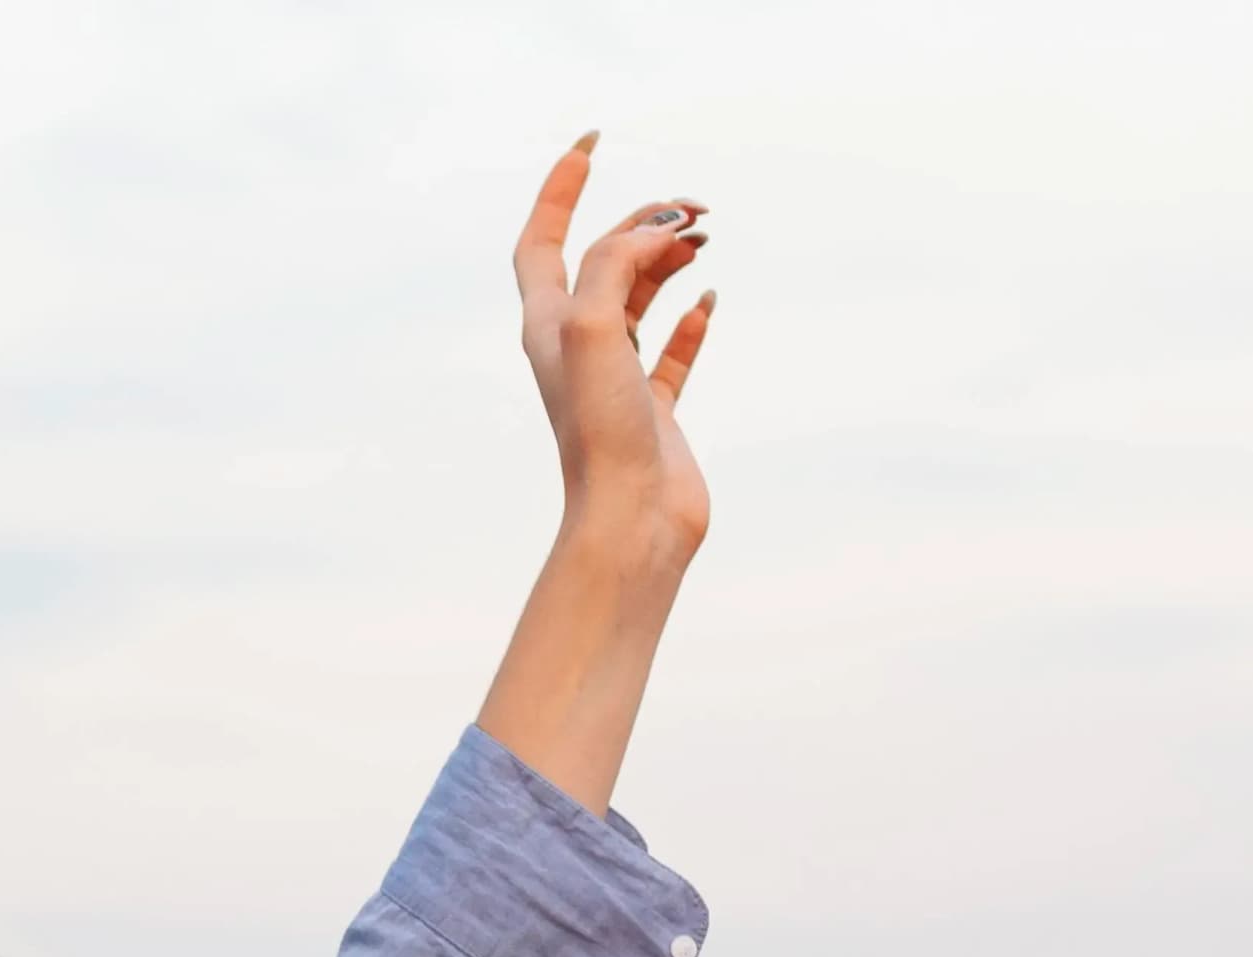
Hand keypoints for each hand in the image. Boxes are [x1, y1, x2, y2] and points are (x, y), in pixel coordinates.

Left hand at [512, 134, 713, 559]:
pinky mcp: (653, 411)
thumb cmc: (600, 432)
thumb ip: (616, 261)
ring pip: (638, 299)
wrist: (629, 519)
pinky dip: (691, 320)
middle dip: (643, 223)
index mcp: (547, 326)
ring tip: (704, 236)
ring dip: (667, 260)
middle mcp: (575, 348)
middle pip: (602, 261)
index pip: (542, 240)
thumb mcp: (594, 325)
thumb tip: (659, 230)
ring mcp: (615, 380)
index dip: (560, 189)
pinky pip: (671, 352)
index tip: (593, 141)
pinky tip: (710, 299)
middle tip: (694, 208)